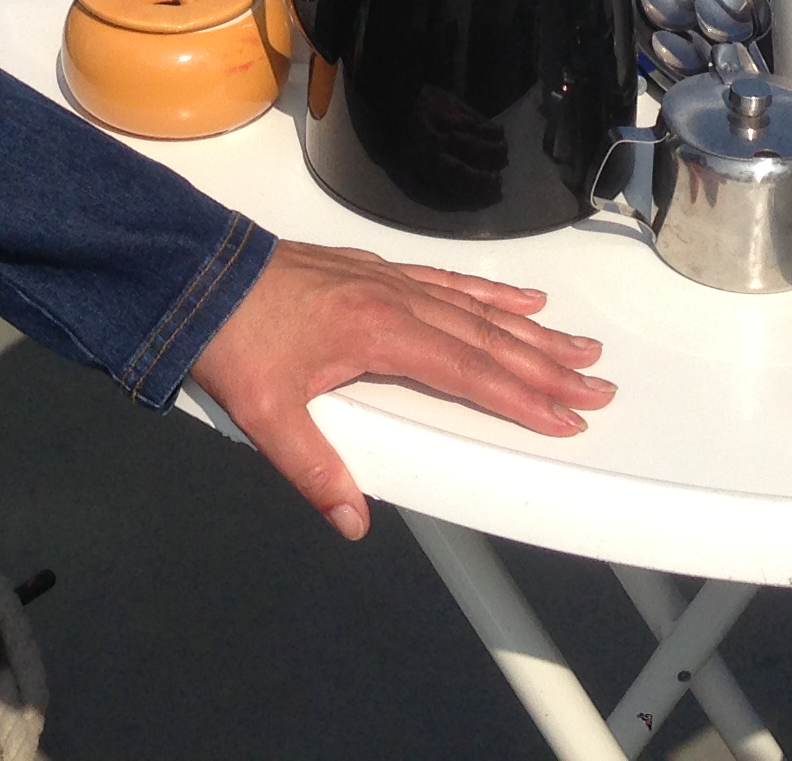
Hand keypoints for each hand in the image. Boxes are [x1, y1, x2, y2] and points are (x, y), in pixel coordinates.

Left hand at [184, 242, 614, 538]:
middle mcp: (394, 300)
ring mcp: (388, 281)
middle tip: (596, 384)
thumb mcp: (265, 413)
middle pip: (487, 338)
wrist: (195, 272)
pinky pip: (449, 281)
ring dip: (530, 328)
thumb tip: (351, 520)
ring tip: (576, 344)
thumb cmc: (231, 336)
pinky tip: (518, 297)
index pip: (468, 371)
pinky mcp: (375, 272)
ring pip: (476, 307)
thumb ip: (313, 469)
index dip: (519, 397)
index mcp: (379, 333)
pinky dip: (489, 291)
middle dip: (546, 365)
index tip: (562, 416)